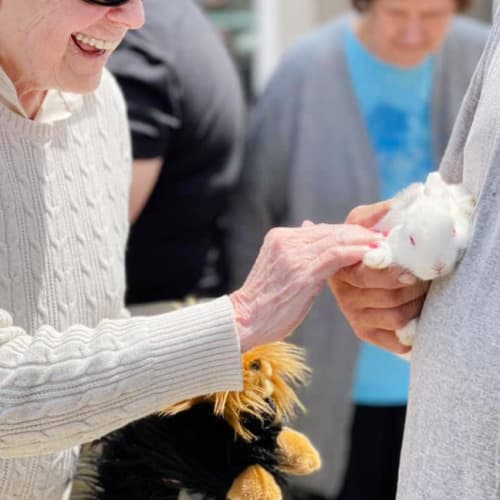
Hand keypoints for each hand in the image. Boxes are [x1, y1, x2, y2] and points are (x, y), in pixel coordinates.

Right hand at [230, 222, 380, 350]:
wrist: (245, 320)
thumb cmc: (266, 301)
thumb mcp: (281, 269)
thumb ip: (298, 251)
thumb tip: (313, 227)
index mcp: (279, 237)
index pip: (321, 229)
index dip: (347, 231)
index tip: (368, 235)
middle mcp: (285, 240)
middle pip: (330, 230)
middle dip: (358, 233)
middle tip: (382, 236)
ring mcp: (292, 254)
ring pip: (335, 239)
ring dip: (362, 240)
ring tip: (382, 243)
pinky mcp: (301, 272)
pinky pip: (334, 255)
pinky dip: (355, 252)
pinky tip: (370, 254)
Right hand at [329, 200, 428, 352]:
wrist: (362, 267)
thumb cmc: (366, 242)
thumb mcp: (365, 222)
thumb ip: (378, 213)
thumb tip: (402, 202)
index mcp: (341, 267)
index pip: (367, 275)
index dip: (392, 274)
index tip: (411, 268)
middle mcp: (343, 294)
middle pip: (388, 296)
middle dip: (415, 286)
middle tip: (425, 275)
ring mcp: (353, 315)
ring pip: (396, 315)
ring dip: (418, 303)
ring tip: (423, 290)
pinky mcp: (365, 333)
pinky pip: (396, 339)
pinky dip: (412, 328)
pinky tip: (415, 313)